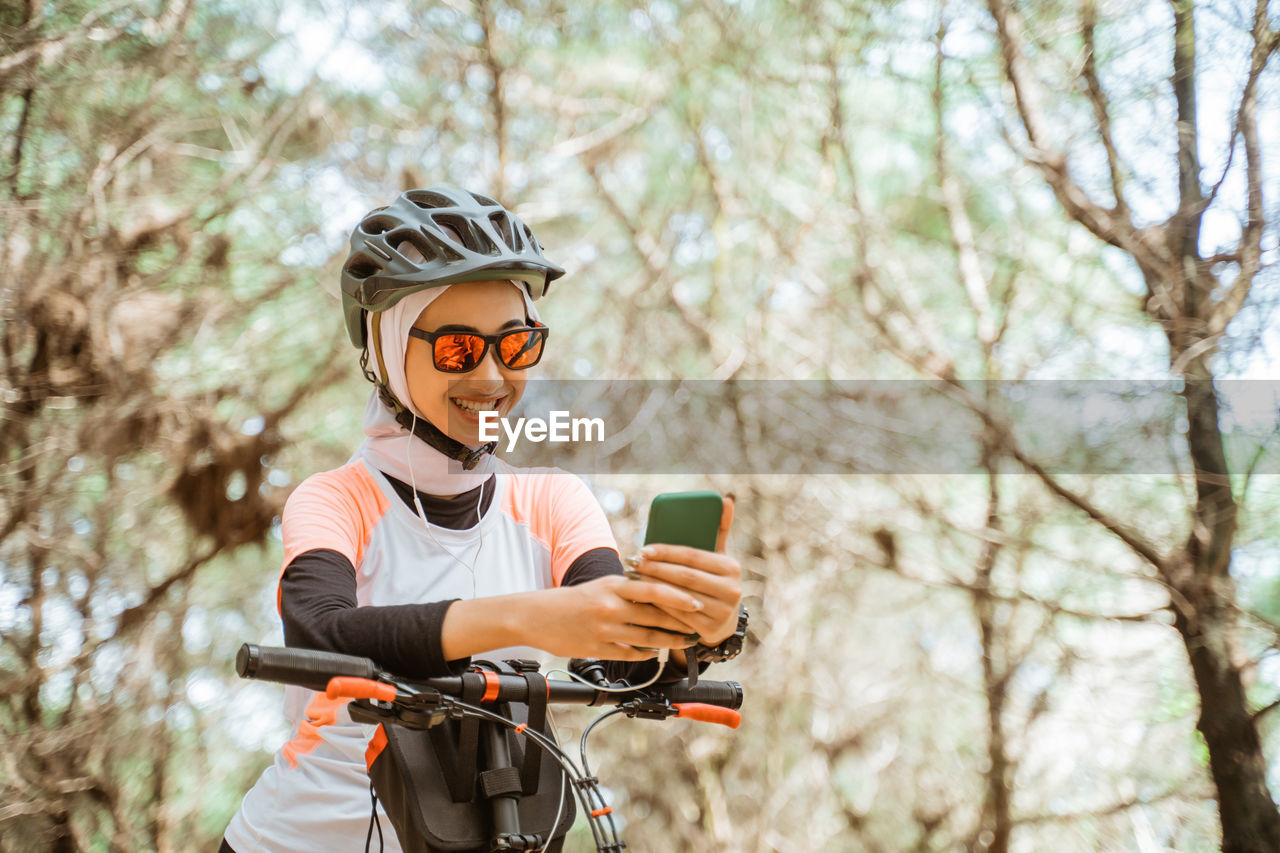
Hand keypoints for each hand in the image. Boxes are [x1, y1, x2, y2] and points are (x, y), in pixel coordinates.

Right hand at [528, 574, 703, 660]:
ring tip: (685, 641)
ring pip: (646, 637)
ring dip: (669, 640)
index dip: (679, 598)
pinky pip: (629, 653)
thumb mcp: (601, 586)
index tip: (697, 603)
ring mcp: (604, 628)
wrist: (536, 615)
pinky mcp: (597, 647)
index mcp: (613, 585)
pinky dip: (646, 653)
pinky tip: (656, 653)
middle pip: (655, 615)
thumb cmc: (571, 600)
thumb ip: (627, 589)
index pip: (654, 589)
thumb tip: (658, 593)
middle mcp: (611, 605)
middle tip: (699, 625)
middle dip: (681, 622)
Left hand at [627, 495, 741, 644]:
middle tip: (634, 562)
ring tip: (634, 577)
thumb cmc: (714, 582)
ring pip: (679, 596)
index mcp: (731, 567)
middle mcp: (732, 590)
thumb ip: (720, 529)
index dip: (667, 552)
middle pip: (684, 576)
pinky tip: (642, 598)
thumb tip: (726, 499)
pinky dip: (659, 605)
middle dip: (656, 568)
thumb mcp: (719, 558)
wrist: (724, 622)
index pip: (693, 556)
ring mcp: (722, 612)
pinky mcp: (710, 629)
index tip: (644, 549)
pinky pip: (678, 616)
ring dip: (653, 586)